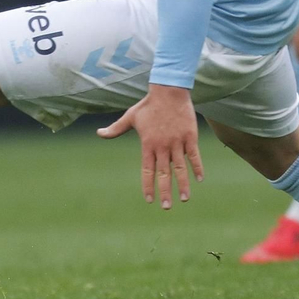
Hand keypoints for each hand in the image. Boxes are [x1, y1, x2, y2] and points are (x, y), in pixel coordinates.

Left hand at [97, 84, 203, 209]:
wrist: (168, 90)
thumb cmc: (148, 105)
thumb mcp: (130, 117)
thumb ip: (115, 129)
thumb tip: (98, 133)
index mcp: (148, 144)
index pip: (147, 171)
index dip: (148, 186)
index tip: (149, 200)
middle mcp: (162, 146)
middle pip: (164, 174)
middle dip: (165, 192)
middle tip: (166, 207)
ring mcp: (177, 142)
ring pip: (180, 168)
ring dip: (183, 184)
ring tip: (184, 199)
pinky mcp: (190, 136)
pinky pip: (194, 155)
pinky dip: (197, 167)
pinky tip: (199, 179)